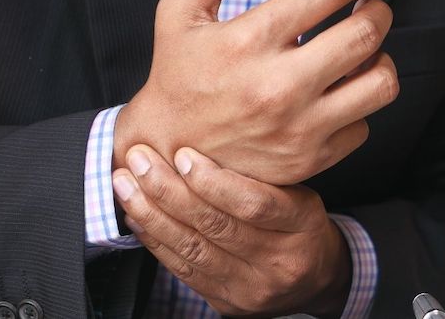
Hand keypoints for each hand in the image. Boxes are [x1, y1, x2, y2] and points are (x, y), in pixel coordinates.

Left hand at [112, 145, 352, 317]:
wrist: (318, 278)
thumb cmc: (302, 226)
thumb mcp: (299, 192)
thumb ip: (258, 175)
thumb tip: (200, 143)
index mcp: (300, 225)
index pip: (255, 204)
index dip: (215, 181)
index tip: (183, 155)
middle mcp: (277, 261)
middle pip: (216, 226)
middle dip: (169, 190)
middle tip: (139, 161)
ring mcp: (251, 287)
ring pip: (193, 249)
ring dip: (152, 214)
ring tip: (127, 185)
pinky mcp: (227, 302)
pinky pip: (184, 271)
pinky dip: (156, 241)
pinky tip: (137, 217)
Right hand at [114, 0, 397, 184]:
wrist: (166, 147)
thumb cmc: (177, 74)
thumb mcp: (181, 10)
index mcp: (250, 40)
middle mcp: (279, 86)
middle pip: (365, 33)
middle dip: (378, 10)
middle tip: (370, 8)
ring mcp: (298, 127)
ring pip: (380, 83)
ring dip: (380, 59)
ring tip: (363, 53)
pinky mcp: (308, 158)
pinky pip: (364, 126)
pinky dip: (358, 106)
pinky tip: (337, 95)